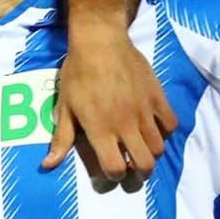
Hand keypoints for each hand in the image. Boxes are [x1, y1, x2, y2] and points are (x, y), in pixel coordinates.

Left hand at [45, 25, 177, 187]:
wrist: (100, 40)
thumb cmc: (77, 73)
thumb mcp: (64, 106)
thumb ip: (61, 139)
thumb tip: (48, 165)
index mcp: (101, 129)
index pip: (115, 169)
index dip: (113, 177)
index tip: (109, 171)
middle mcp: (125, 124)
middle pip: (144, 165)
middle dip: (137, 174)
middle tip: (131, 168)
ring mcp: (144, 111)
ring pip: (158, 148)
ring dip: (151, 155)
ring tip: (141, 149)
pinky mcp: (157, 97)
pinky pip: (171, 124)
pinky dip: (165, 132)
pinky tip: (154, 128)